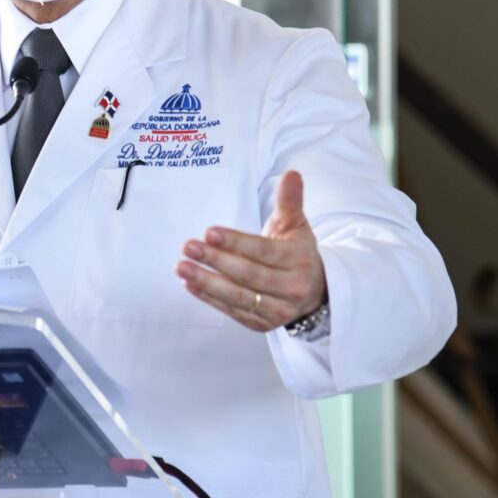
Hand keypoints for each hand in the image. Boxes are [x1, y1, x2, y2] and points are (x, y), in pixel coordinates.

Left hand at [176, 170, 327, 331]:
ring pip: (239, 296)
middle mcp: (291, 287)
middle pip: (249, 275)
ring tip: (181, 267)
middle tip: (188, 246)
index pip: (263, 251)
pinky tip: (190, 284)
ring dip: (207, 283)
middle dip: (216, 260)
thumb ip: (290, 201)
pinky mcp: (262, 323)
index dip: (236, 242)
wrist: (316, 291)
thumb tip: (291, 173)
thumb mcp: (296, 225)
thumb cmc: (297, 252)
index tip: (209, 232)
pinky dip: (210, 299)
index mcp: (299, 260)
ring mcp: (277, 309)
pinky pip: (233, 310)